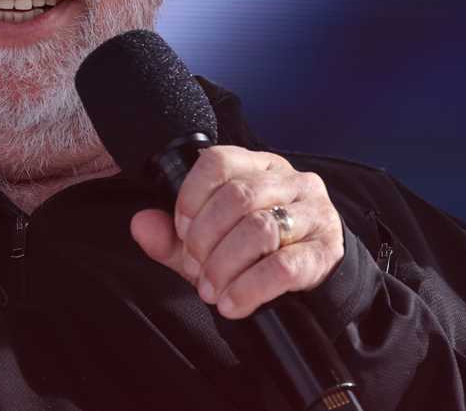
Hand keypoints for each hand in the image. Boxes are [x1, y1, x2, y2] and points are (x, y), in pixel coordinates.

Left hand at [129, 146, 343, 318]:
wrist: (314, 273)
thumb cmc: (255, 249)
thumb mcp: (210, 240)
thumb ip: (172, 234)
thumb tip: (140, 224)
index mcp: (257, 165)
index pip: (217, 162)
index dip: (191, 199)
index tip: (182, 233)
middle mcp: (289, 180)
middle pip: (237, 197)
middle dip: (205, 239)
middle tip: (194, 269)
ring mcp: (312, 211)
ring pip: (260, 229)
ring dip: (225, 265)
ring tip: (211, 289)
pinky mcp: (325, 250)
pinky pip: (284, 265)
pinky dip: (250, 288)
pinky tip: (233, 303)